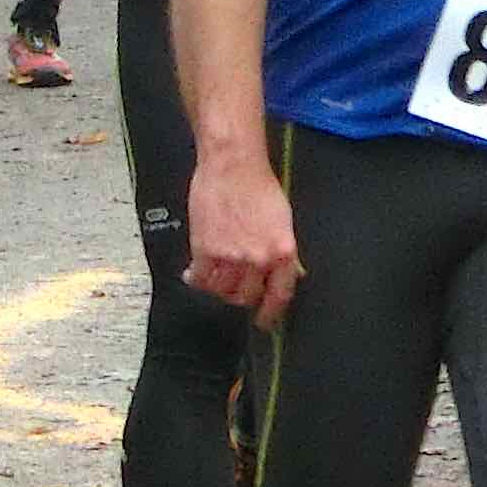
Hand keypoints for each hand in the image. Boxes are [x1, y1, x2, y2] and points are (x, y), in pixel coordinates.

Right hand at [184, 150, 301, 324]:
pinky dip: (197, 280)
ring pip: (222, 291)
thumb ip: (284, 252)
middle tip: (236, 289)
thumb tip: (291, 273)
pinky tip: (195, 274)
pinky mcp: (206, 250)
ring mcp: (231, 257)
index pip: (279, 296)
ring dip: (219, 288)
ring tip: (216, 277)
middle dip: (242, 296)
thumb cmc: (258, 185)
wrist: (233, 165)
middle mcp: (258, 259)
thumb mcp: (283, 221)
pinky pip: (201, 279)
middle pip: (247, 297)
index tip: (265, 321)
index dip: (271, 313)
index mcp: (282, 252)